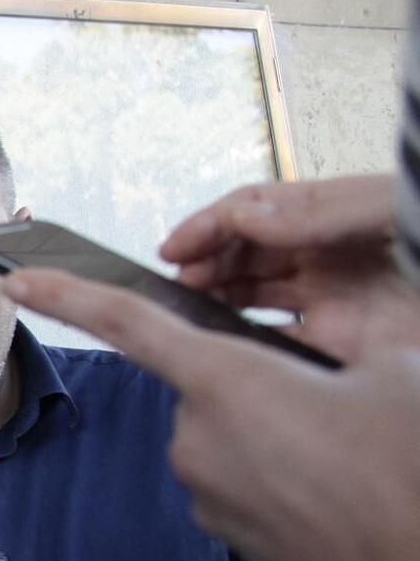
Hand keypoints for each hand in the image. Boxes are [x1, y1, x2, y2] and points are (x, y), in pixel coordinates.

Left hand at [7, 270, 419, 560]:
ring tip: (346, 462)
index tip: (19, 279)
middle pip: (214, 389)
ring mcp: (204, 492)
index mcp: (227, 381)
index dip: (69, 294)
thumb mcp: (395, 376)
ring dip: (278, 440)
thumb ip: (343, 356)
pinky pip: (244, 484)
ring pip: (233, 438)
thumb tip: (335, 379)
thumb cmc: (407, 474)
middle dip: (265, 392)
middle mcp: (196, 437)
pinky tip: (333, 496)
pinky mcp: (221, 533)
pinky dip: (282, 481)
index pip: (128, 323)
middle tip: (335, 413)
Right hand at [158, 175, 419, 362]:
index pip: (251, 213)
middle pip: (243, 258)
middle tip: (179, 283)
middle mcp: (325, 258)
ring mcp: (333, 303)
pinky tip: (235, 353)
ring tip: (191, 314)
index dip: (208, 226)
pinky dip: (255, 352)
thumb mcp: (386, 207)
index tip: (174, 247)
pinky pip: (286, 350)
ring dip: (217, 305)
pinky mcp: (345, 347)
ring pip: (254, 302)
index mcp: (329, 217)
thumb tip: (248, 218)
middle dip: (203, 265)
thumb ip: (318, 212)